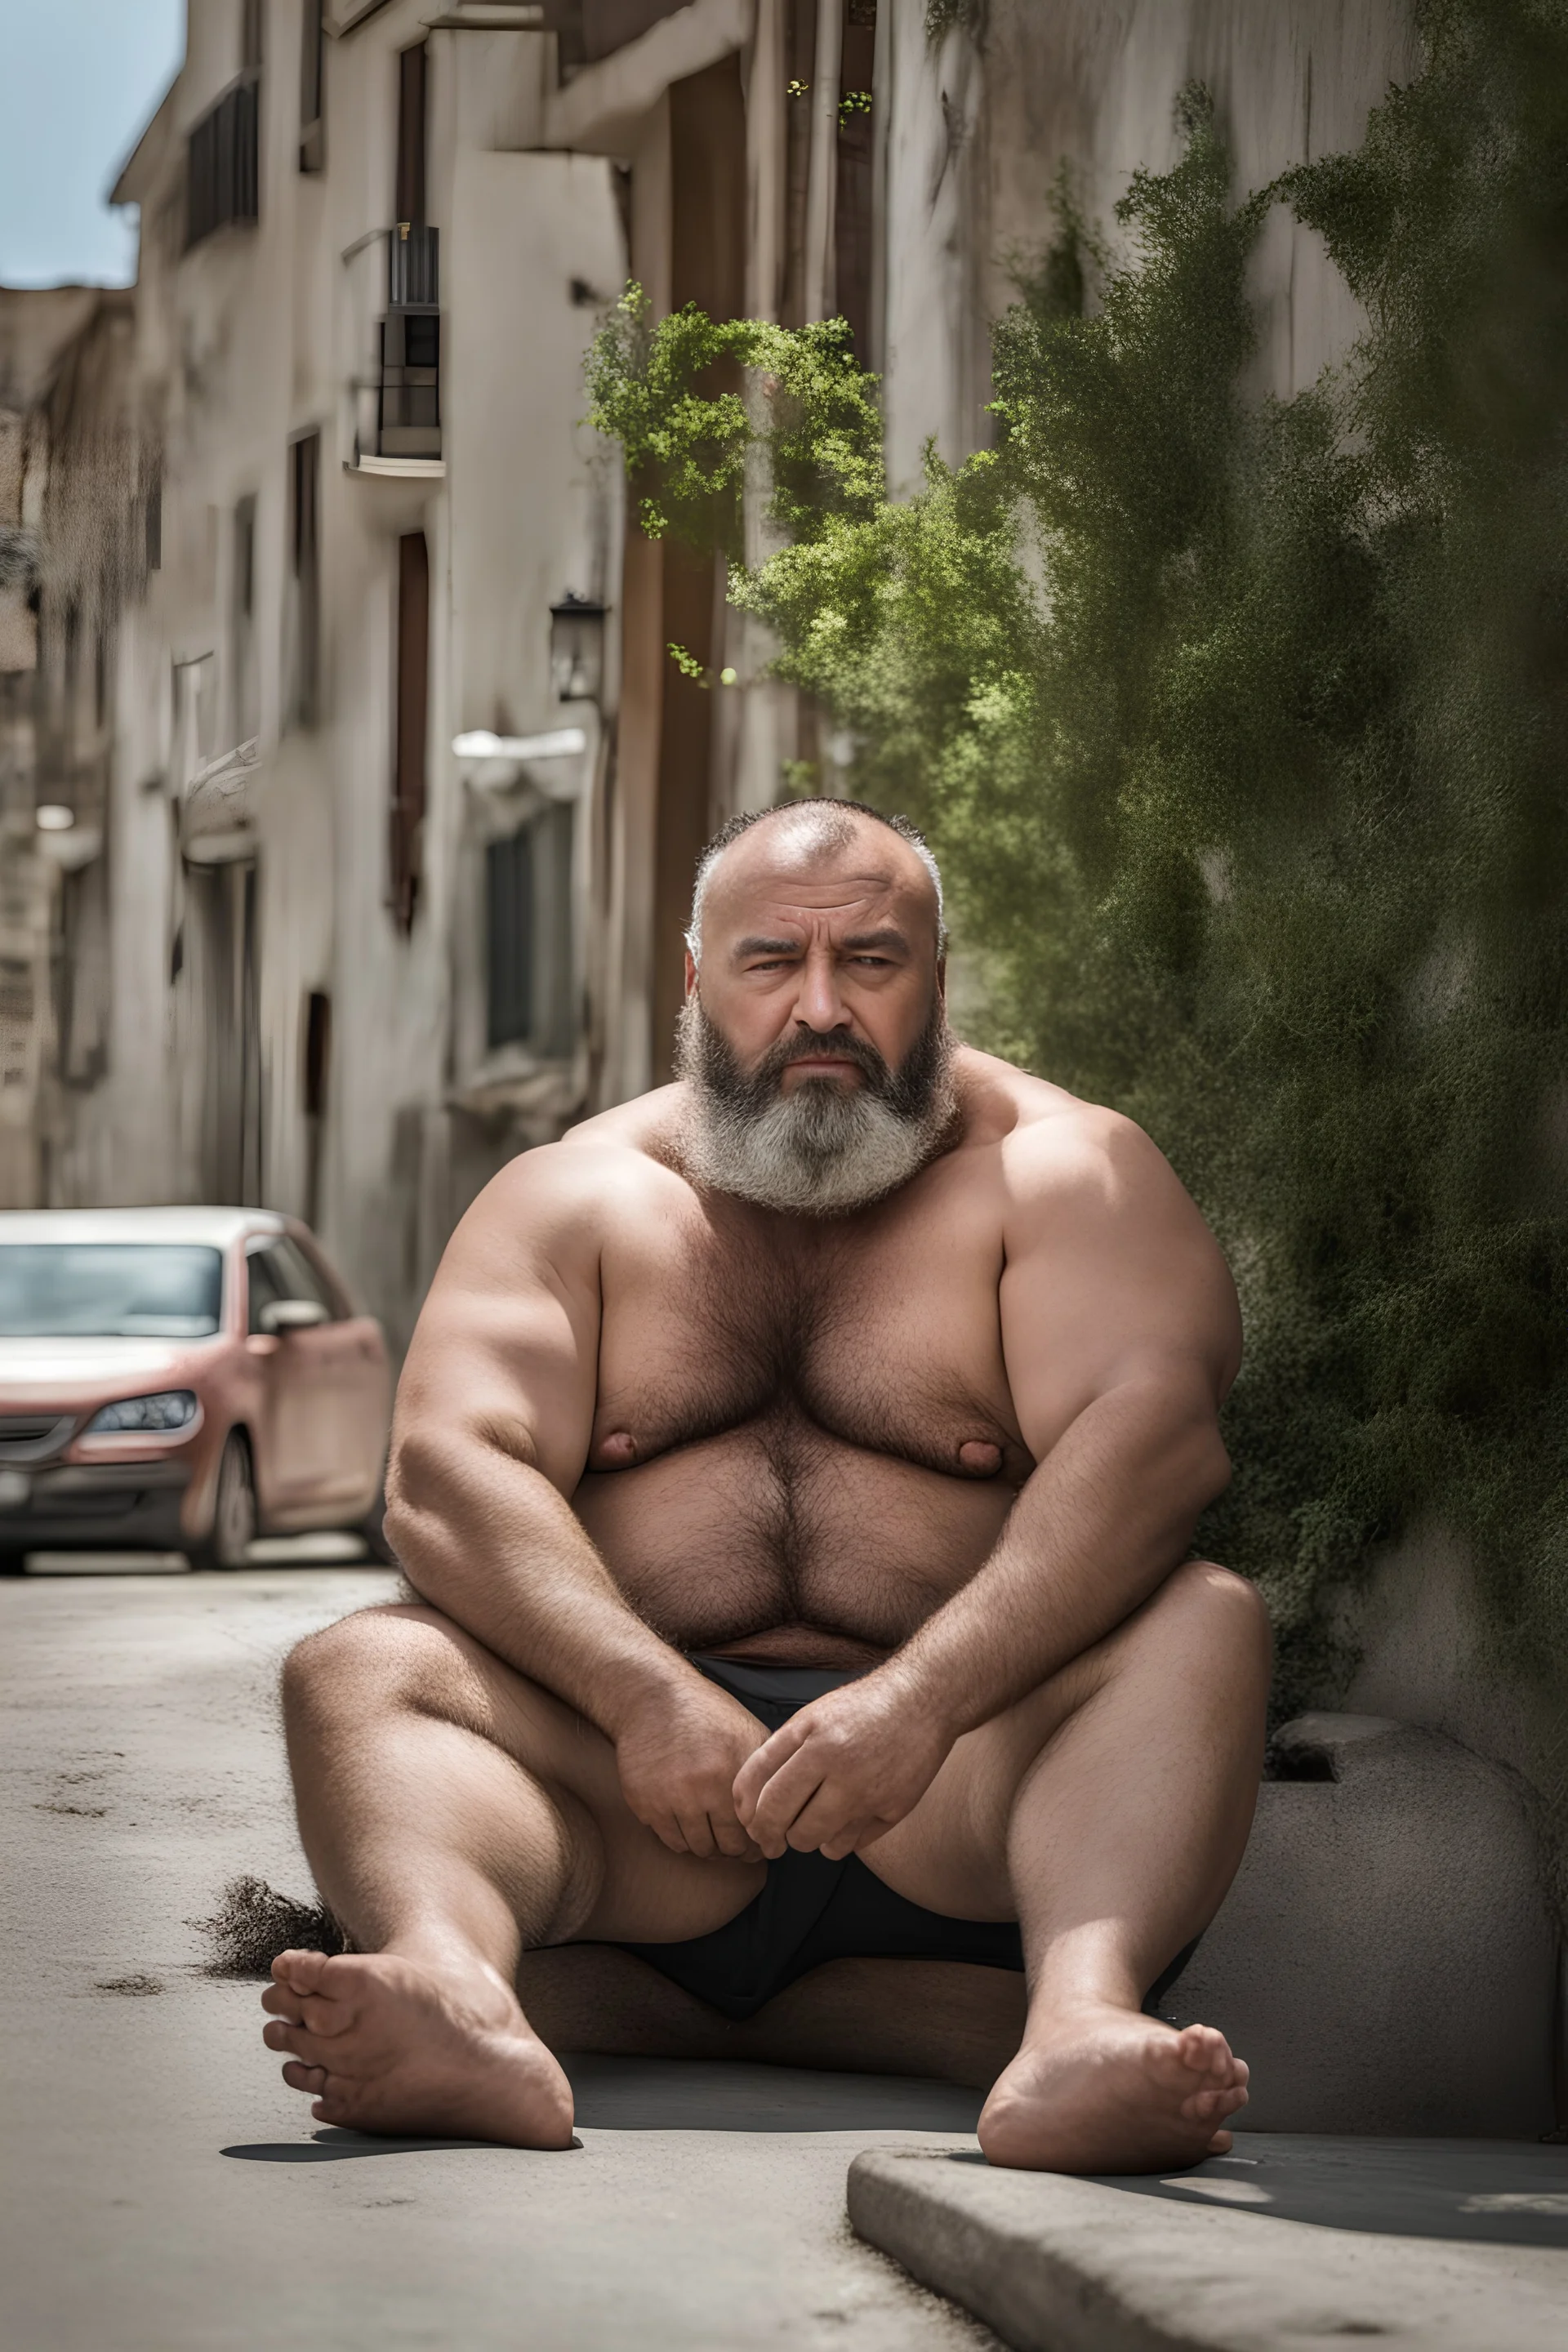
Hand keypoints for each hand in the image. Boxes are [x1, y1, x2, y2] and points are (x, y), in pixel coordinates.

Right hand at [614, 1673, 770, 1858]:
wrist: (653, 1697)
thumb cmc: (707, 1716)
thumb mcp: (747, 1733)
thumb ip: (766, 1771)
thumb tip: (787, 1810)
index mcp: (731, 1772)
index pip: (753, 1831)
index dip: (759, 1843)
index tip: (761, 1846)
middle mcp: (700, 1789)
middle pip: (725, 1846)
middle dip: (735, 1851)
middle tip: (739, 1848)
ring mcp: (668, 1798)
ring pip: (696, 1848)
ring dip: (708, 1847)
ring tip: (715, 1837)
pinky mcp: (644, 1803)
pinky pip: (669, 1840)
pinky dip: (683, 1839)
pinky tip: (691, 1826)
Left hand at [731, 1670, 955, 1859]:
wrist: (923, 1701)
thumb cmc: (859, 1710)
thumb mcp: (811, 1718)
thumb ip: (777, 1753)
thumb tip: (746, 1800)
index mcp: (814, 1740)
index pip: (762, 1792)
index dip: (748, 1815)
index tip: (751, 1823)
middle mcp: (839, 1766)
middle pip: (782, 1822)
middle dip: (769, 1836)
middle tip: (772, 1838)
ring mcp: (868, 1792)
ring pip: (813, 1841)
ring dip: (804, 1839)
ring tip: (810, 1824)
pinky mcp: (893, 1810)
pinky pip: (849, 1846)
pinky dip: (838, 1840)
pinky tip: (842, 1821)